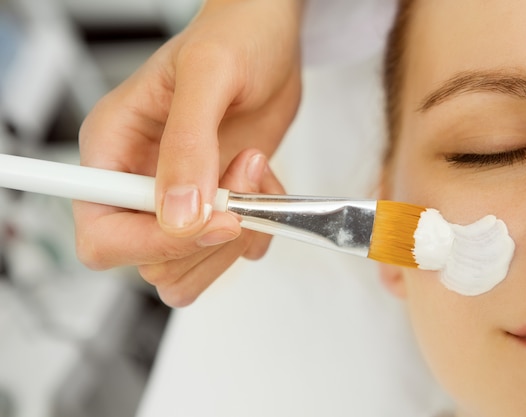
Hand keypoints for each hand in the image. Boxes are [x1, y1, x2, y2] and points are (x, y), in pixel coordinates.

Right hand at [73, 0, 301, 305]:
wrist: (271, 42)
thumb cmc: (233, 38)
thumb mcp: (208, 74)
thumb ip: (188, 145)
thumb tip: (177, 214)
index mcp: (113, 150)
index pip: (102, 234)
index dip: (152, 242)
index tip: (211, 220)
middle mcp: (140, 184)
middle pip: (152, 260)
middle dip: (208, 234)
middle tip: (242, 178)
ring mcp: (179, 200)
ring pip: (191, 268)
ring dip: (235, 237)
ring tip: (254, 173)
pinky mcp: (214, 207)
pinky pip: (228, 253)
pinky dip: (258, 231)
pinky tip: (264, 184)